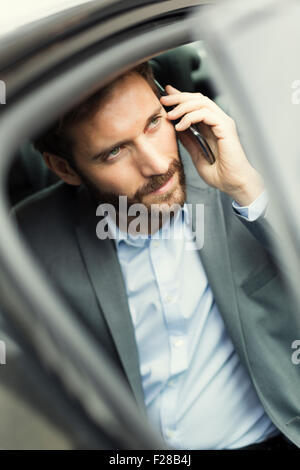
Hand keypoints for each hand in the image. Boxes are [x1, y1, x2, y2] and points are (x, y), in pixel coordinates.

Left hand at [160, 85, 263, 205]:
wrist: (234, 184)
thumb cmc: (220, 174)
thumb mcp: (196, 155)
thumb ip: (188, 141)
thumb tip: (175, 128)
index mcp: (213, 126)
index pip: (196, 104)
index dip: (181, 98)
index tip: (166, 96)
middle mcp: (219, 121)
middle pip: (198, 98)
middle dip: (179, 97)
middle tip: (163, 100)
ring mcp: (224, 123)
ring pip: (201, 102)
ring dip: (182, 106)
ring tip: (170, 116)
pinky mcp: (226, 128)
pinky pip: (206, 114)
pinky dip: (190, 117)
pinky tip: (180, 126)